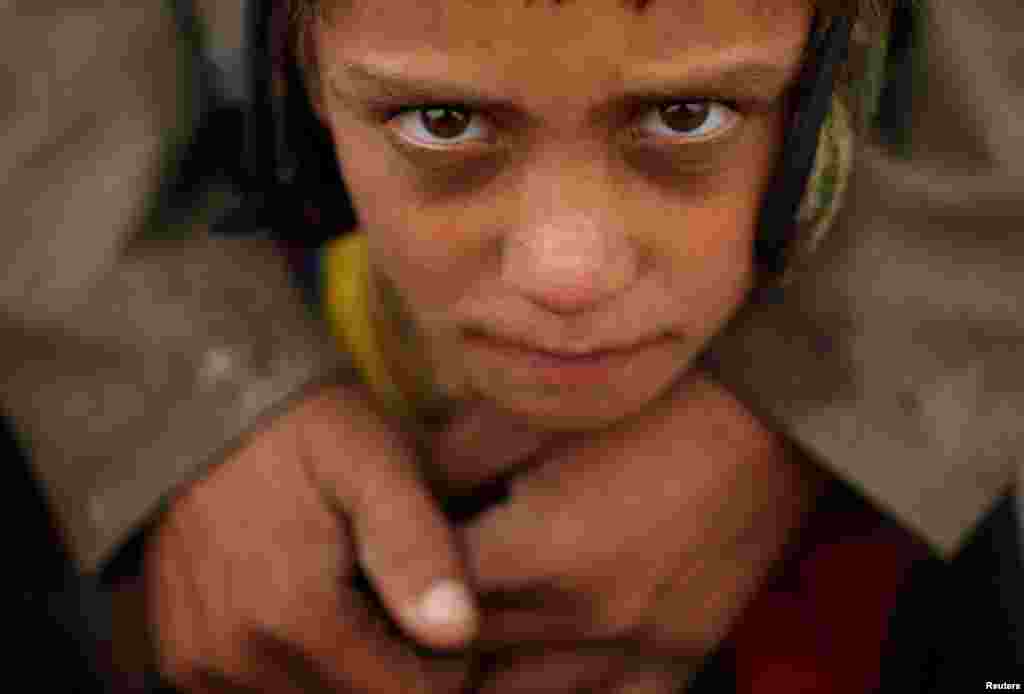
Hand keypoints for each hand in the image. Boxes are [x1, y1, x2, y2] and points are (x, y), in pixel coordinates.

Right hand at [144, 383, 477, 692]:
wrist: (204, 405)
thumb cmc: (305, 428)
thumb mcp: (376, 462)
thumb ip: (415, 547)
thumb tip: (458, 632)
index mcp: (294, 616)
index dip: (444, 662)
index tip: (441, 602)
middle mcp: (236, 659)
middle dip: (395, 667)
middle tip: (398, 594)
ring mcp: (198, 667)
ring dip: (348, 672)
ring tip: (354, 596)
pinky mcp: (179, 662)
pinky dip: (301, 670)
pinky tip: (310, 610)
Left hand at [432, 370, 824, 692]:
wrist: (771, 416)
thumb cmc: (652, 400)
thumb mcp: (540, 411)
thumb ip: (452, 458)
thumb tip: (397, 490)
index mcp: (541, 549)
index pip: (431, 597)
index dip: (395, 585)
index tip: (380, 572)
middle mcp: (585, 615)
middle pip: (469, 656)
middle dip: (432, 636)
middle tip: (416, 608)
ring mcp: (638, 647)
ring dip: (487, 677)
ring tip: (467, 646)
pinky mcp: (681, 657)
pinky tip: (537, 672)